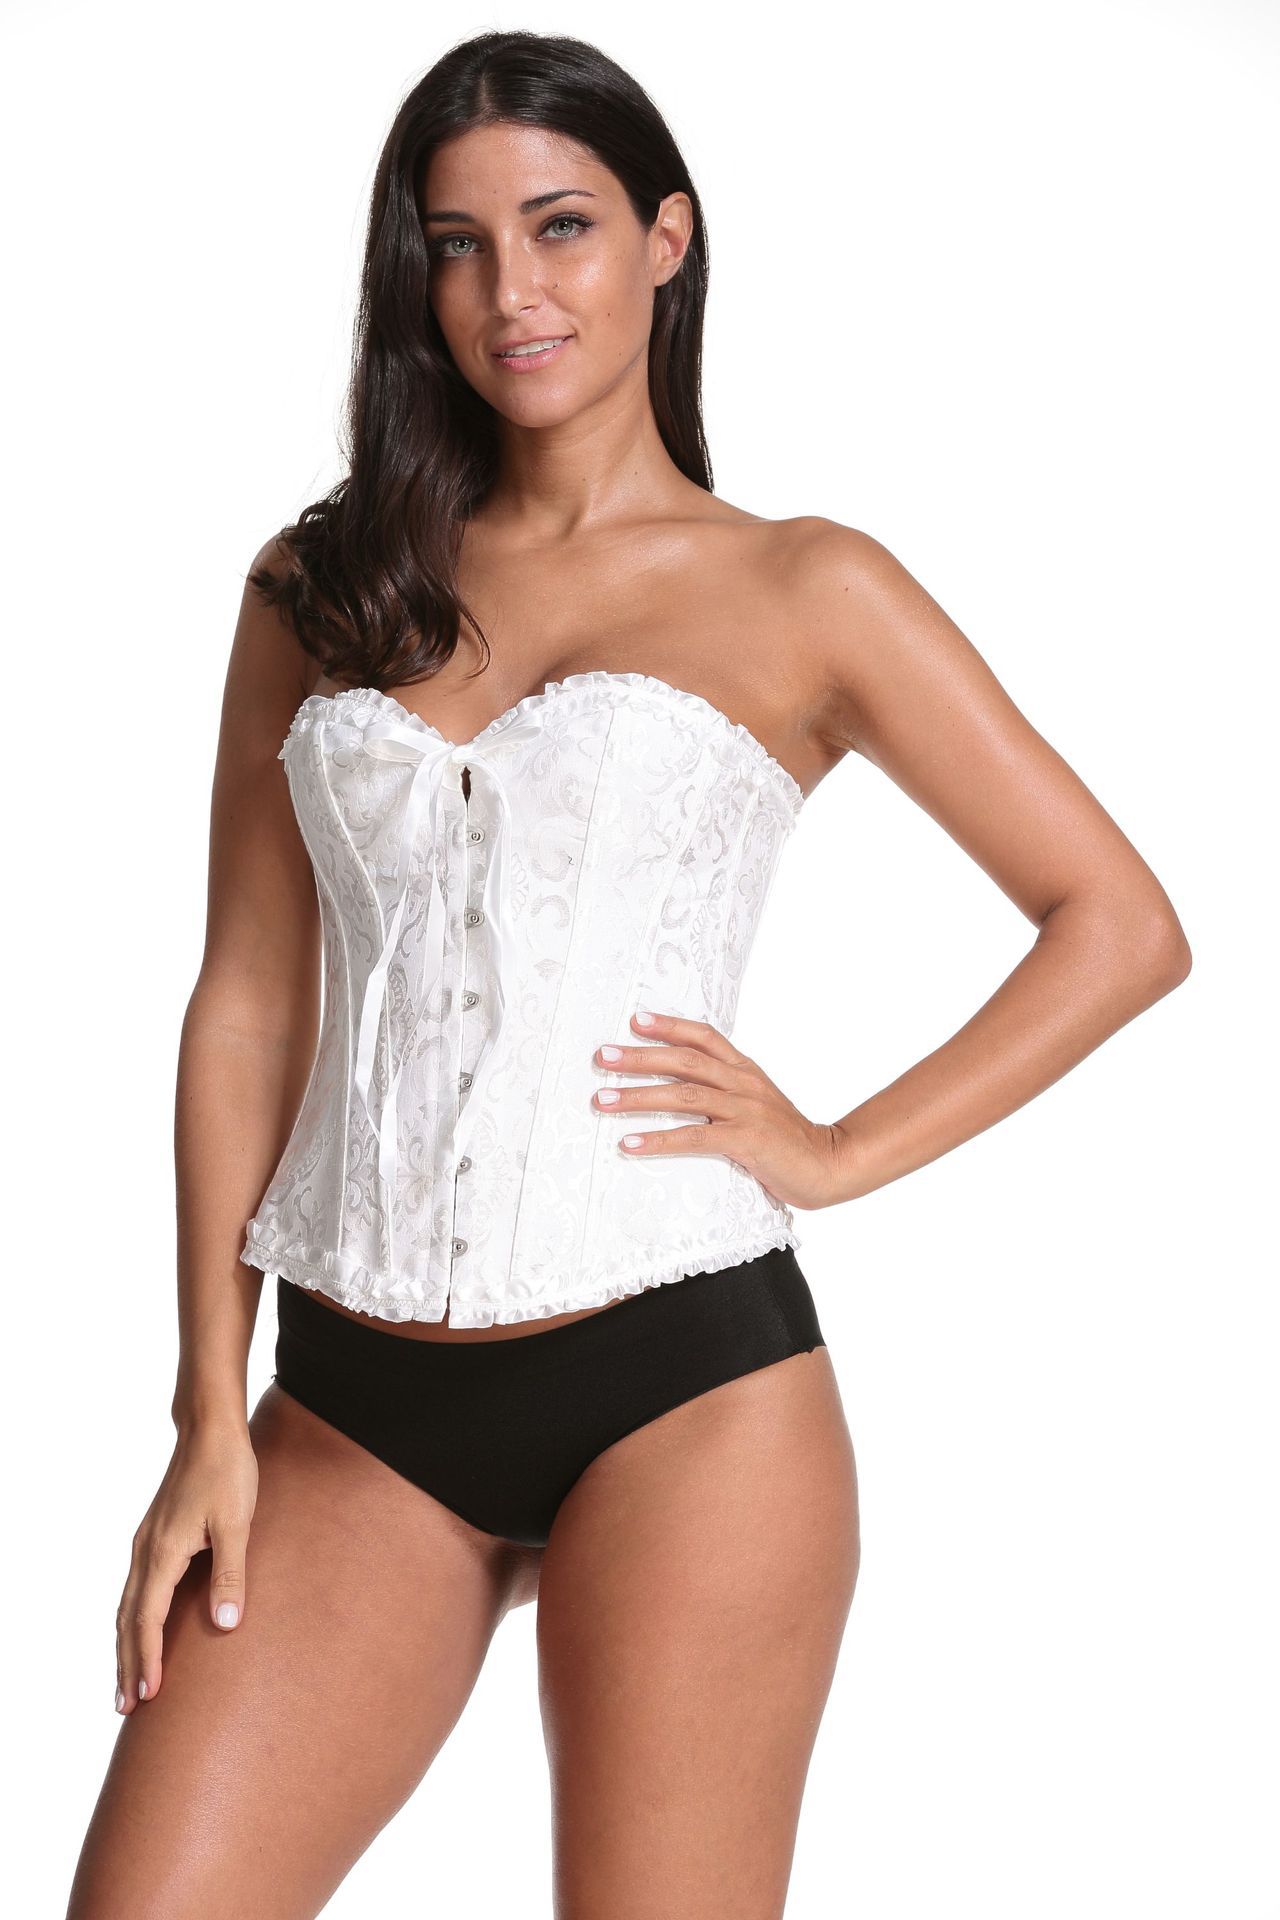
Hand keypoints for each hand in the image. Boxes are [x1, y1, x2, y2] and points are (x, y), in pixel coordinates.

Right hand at [115, 1419, 257, 1714]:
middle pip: (128, 1620)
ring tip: (127, 1681)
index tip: (148, 1695)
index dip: (147, 1659)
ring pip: (127, 1605)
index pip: (147, 1619)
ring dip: (126, 1645)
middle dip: (127, 1664)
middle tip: (126, 1706)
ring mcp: (146, 1543)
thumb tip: (226, 1623)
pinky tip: (140, 1629)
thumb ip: (231, 1573)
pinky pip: (135, 1588)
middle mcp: (146, 1552)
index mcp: (163, 1553)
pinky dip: (132, 1619)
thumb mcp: (238, 1523)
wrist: (210, 1431)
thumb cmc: (227, 1472)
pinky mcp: (154, 1536)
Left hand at [592, 1009, 852, 1209]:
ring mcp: (746, 1110)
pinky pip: (694, 1138)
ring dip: (638, 1097)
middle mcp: (744, 1083)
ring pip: (683, 1096)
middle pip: (685, 1061)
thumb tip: (681, 1086)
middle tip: (602, 1057)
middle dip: (639, 1057)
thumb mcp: (757, 1103)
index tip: (634, 1020)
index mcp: (745, 1070)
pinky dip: (658, 1141)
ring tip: (602, 1100)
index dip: (669, 1026)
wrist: (828, 1165)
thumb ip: (726, 1090)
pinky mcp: (746, 1140)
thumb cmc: (786, 1139)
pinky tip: (629, 1145)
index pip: (704, 1036)